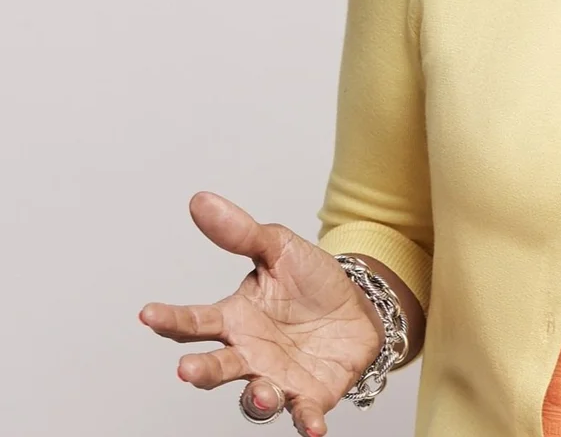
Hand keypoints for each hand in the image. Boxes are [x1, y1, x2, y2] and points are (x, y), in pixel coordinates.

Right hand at [139, 192, 381, 436]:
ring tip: (261, 390)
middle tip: (187, 368)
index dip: (171, 318)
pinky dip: (306, 422)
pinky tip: (312, 428)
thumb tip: (201, 200)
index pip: (195, 320)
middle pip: (216, 368)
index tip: (148, 313)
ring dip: (256, 397)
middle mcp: (248, 354)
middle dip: (201, 370)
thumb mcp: (279, 248)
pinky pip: (303, 412)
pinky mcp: (310, 394)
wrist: (360, 305)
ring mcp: (276, 377)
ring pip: (255, 396)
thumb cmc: (311, 281)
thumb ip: (240, 232)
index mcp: (234, 319)